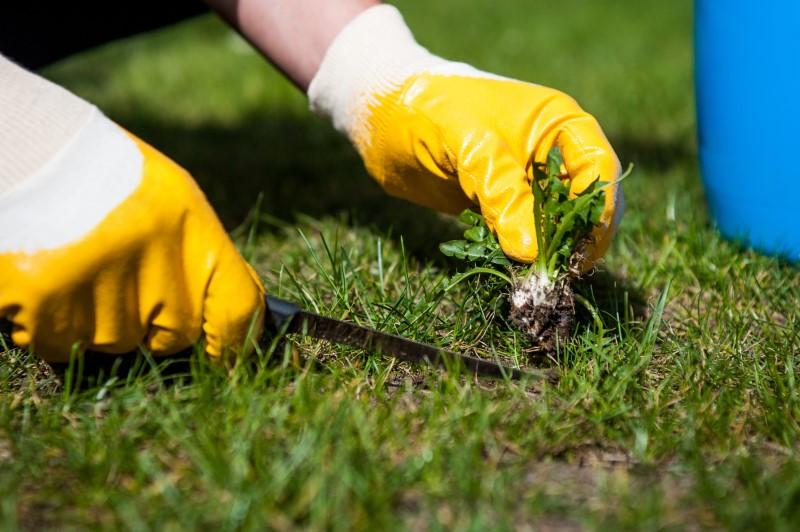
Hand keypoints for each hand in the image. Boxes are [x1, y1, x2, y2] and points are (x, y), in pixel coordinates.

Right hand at [0, 113, 264, 361]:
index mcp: (189, 226)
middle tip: (119, 277)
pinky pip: (57, 342)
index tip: (225, 357)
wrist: (21, 146)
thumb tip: (229, 323)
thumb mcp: (168, 199)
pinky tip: (45, 277)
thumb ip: (198, 258)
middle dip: (152, 322)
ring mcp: (97, 281)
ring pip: (112, 342)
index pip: (236, 307)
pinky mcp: (45, 298)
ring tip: (75, 265)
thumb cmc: (99, 173)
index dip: (235, 341)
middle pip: (172, 335)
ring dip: (94, 319)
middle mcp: (151, 256)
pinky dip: (48, 323)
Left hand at [308, 5, 622, 263]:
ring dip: (548, 252)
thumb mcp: (466, 144)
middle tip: (553, 274)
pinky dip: (521, 254)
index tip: (580, 251)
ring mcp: (528, 180)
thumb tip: (531, 252)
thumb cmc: (425, 111)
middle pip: (585, 204)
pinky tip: (510, 269)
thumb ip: (500, 191)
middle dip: (575, 238)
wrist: (380, 115)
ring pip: (557, 224)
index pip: (599, 170)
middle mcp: (552, 152)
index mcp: (558, 123)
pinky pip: (525, 235)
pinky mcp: (503, 203)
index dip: (597, 212)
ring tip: (531, 277)